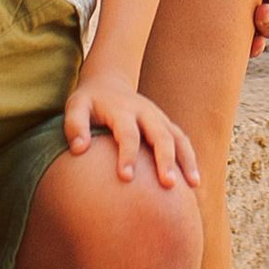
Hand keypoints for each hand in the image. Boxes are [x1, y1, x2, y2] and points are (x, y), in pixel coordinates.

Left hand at [63, 70, 196, 186]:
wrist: (109, 83)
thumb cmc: (89, 103)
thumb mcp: (75, 106)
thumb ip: (74, 126)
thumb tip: (78, 149)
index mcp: (122, 110)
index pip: (127, 133)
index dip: (127, 154)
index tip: (126, 178)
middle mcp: (145, 113)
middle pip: (160, 135)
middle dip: (165, 159)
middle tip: (167, 184)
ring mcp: (159, 118)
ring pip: (177, 137)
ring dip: (186, 160)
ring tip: (193, 184)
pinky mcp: (166, 125)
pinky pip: (182, 141)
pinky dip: (191, 159)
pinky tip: (194, 181)